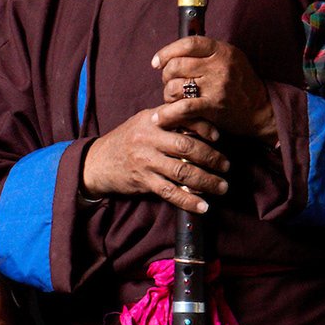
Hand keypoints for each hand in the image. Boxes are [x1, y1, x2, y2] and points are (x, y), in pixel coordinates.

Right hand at [81, 103, 229, 209]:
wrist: (97, 162)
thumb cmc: (126, 140)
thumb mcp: (144, 121)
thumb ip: (169, 120)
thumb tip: (201, 124)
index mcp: (153, 119)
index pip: (183, 118)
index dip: (204, 127)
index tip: (218, 137)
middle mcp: (149, 138)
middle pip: (187, 146)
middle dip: (211, 157)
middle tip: (226, 166)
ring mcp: (146, 160)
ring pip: (182, 171)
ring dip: (206, 181)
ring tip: (222, 187)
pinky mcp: (143, 181)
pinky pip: (170, 192)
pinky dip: (189, 201)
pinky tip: (203, 206)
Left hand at [153, 37, 278, 144]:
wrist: (260, 109)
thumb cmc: (240, 83)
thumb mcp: (230, 59)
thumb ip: (206, 53)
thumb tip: (174, 53)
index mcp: (222, 50)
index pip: (188, 43)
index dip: (167, 51)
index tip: (157, 62)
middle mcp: (219, 66)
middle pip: (176, 66)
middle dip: (166, 76)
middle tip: (169, 84)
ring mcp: (217, 86)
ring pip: (175, 87)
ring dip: (168, 95)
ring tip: (173, 100)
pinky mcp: (213, 106)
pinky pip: (182, 108)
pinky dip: (167, 114)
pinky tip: (160, 117)